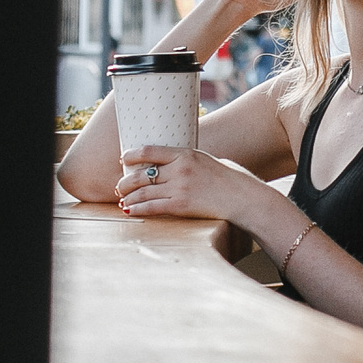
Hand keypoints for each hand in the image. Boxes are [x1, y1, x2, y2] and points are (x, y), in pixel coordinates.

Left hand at [115, 145, 265, 222]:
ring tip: (122, 201)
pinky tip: (129, 211)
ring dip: (128, 197)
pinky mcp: (181, 205)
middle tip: (120, 186)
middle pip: (142, 174)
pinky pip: (152, 207)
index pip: (150, 151)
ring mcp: (179, 188)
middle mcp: (180, 169)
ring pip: (143, 192)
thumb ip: (189, 161)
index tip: (123, 160)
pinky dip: (137, 209)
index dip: (131, 155)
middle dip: (126, 182)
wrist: (243, 198)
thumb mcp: (208, 160)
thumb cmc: (229, 179)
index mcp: (186, 154)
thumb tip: (173, 163)